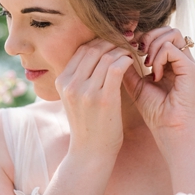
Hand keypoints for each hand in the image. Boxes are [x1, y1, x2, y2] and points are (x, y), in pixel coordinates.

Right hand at [55, 39, 133, 157]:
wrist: (90, 153)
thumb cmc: (88, 124)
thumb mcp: (75, 98)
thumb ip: (81, 77)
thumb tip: (97, 54)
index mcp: (62, 81)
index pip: (82, 49)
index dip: (100, 41)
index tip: (115, 40)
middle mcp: (71, 84)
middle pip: (94, 49)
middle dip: (113, 41)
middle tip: (127, 41)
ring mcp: (85, 91)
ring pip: (106, 55)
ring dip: (122, 50)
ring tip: (132, 51)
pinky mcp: (103, 99)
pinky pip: (116, 68)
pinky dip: (126, 60)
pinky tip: (133, 62)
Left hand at [123, 27, 194, 134]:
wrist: (168, 130)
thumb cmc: (154, 111)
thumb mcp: (135, 85)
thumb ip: (128, 67)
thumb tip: (116, 50)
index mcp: (169, 61)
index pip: (158, 34)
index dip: (142, 36)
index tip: (130, 48)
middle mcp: (180, 59)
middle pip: (167, 29)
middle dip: (148, 36)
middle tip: (137, 52)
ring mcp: (186, 63)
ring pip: (172, 33)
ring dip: (153, 44)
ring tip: (146, 63)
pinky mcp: (190, 69)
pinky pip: (171, 49)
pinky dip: (159, 58)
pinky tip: (154, 74)